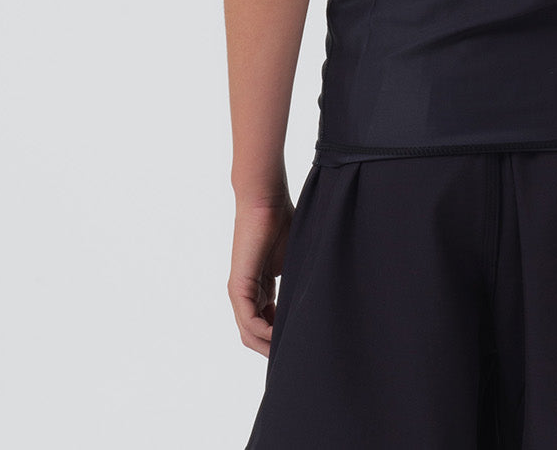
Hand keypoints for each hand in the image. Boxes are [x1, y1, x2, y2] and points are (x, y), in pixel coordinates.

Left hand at [228, 196, 294, 355]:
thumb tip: (318, 301)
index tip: (302, 343)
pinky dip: (264, 334)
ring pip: (250, 334)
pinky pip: (249, 322)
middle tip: (299, 357)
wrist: (266, 201)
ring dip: (270, 346)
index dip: (282, 337)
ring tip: (294, 352)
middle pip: (256, 335)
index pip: (266, 324)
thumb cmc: (283, 222)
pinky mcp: (238, 287)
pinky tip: (282, 337)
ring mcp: (240, 292)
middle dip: (275, 348)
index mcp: (259, 288)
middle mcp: (245, 294)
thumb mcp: (294, 261)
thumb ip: (298, 284)